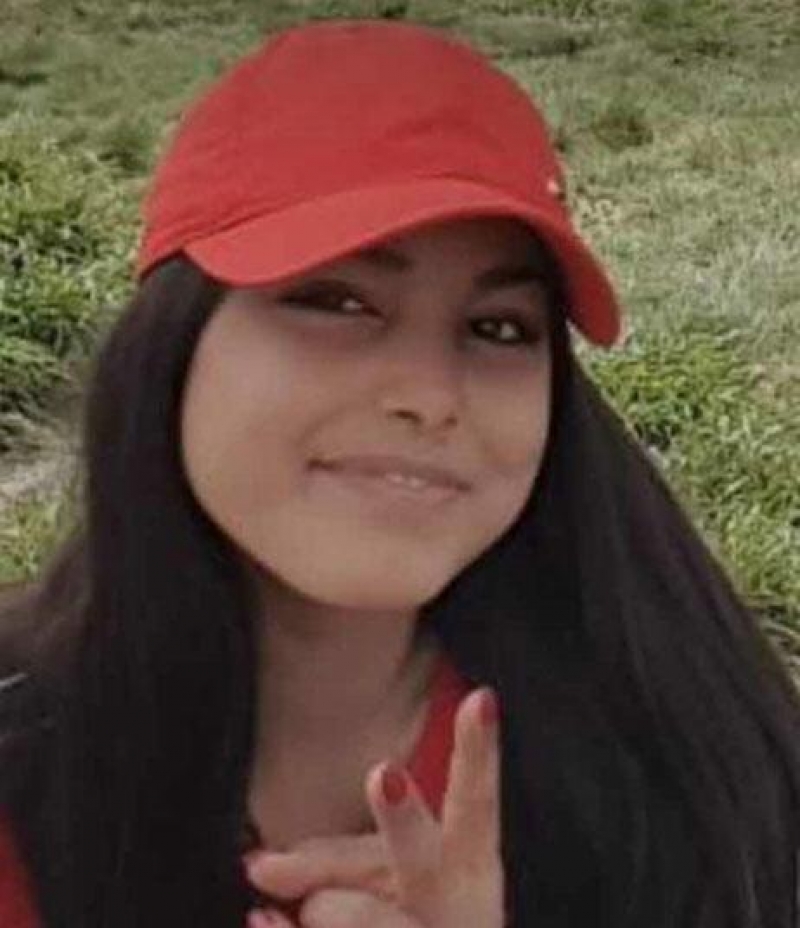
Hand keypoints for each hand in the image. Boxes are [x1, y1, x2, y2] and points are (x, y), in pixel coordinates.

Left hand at [244, 686, 503, 926]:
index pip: (476, 802)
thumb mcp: (378, 877)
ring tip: (313, 912)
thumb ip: (326, 860)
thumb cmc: (403, 918)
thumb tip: (256, 864)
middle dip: (402, 819)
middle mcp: (459, 908)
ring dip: (332, 909)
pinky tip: (265, 921)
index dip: (480, 753)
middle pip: (423, 858)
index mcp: (467, 869)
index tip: (481, 698)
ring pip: (371, 919)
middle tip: (382, 773)